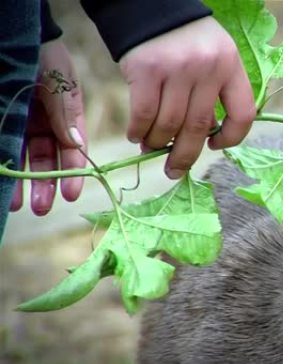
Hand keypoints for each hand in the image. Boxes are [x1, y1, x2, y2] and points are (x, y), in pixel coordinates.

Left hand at [10, 39, 86, 215]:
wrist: (16, 38)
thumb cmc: (43, 56)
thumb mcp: (58, 82)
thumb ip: (66, 114)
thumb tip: (77, 145)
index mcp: (67, 115)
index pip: (73, 148)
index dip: (73, 172)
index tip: (71, 193)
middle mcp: (47, 124)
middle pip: (49, 160)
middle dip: (47, 185)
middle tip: (43, 209)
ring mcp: (23, 124)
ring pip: (26, 160)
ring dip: (26, 184)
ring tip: (21, 207)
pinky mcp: (5, 124)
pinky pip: (6, 150)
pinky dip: (6, 170)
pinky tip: (5, 187)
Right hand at [120, 16, 255, 179]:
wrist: (151, 6)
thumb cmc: (185, 40)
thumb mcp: (214, 57)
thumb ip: (215, 92)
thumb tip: (206, 137)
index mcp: (231, 65)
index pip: (243, 114)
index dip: (232, 138)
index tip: (215, 147)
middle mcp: (207, 68)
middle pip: (200, 127)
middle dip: (185, 156)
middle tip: (175, 172)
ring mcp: (177, 69)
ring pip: (170, 124)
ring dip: (158, 144)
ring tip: (151, 150)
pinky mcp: (146, 69)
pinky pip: (144, 113)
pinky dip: (140, 130)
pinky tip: (137, 136)